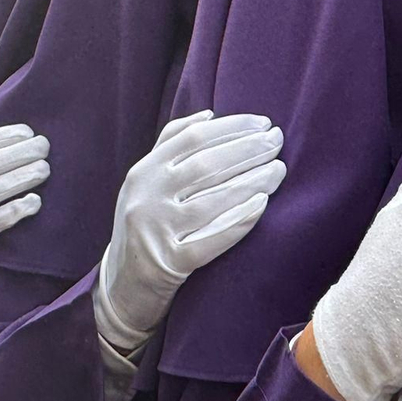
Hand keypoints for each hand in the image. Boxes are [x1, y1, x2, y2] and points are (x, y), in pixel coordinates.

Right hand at [92, 110, 285, 352]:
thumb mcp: (147, 181)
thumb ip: (171, 144)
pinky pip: (213, 238)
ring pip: (214, 199)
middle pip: (207, 164)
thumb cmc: (146, 224)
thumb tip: (209, 114)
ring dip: (253, 180)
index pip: (194, 138)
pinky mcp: (170, 262)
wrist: (122, 286)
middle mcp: (147, 197)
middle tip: (278, 142)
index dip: (233, 127)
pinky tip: (262, 204)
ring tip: (279, 170)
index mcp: (144, 171)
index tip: (264, 123)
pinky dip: (240, 219)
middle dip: (249, 149)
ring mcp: (157, 230)